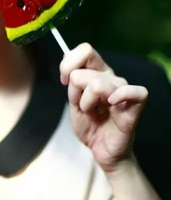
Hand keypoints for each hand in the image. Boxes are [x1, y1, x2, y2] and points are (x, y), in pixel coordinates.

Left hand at [59, 43, 147, 172]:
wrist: (101, 150)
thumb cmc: (90, 125)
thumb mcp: (74, 102)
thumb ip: (72, 83)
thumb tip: (68, 63)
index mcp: (97, 72)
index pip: (85, 50)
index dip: (68, 64)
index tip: (64, 82)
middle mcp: (111, 77)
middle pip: (83, 72)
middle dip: (75, 93)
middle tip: (82, 107)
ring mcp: (123, 90)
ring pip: (96, 85)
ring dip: (87, 104)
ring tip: (93, 113)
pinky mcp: (134, 106)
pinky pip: (133, 91)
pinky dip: (119, 96)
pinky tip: (111, 105)